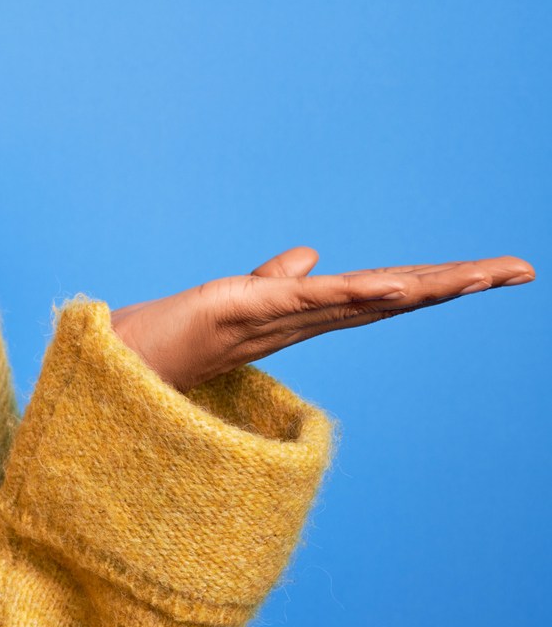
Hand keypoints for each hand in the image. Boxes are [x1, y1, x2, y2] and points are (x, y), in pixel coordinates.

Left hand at [110, 246, 534, 391]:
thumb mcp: (235, 301)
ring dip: (422, 286)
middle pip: (390, 298)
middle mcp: (297, 323)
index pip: (382, 294)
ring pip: (360, 299)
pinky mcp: (235, 311)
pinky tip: (393, 285)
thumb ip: (275, 282)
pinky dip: (347, 292)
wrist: (114, 372)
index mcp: (303, 317)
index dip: (438, 284)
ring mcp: (271, 321)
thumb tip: (308, 254)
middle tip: (520, 269)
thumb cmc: (171, 342)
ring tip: (480, 273)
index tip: (498, 271)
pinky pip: (301, 302)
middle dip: (455, 286)